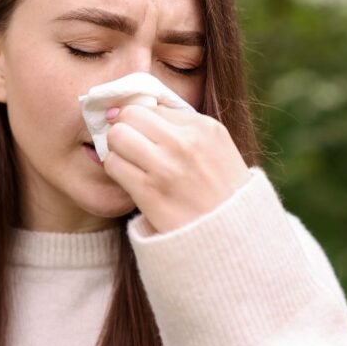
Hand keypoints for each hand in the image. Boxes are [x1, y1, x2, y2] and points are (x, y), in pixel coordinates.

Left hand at [102, 104, 250, 233]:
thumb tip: (136, 107)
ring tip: (131, 163)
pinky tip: (130, 179)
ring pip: (117, 136)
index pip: (153, 106)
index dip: (143, 121)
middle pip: (130, 114)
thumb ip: (182, 126)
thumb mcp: (216, 148)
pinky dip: (116, 169)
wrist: (233, 238)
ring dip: (117, 149)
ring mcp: (167, 167)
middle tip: (131, 146)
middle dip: (125, 128)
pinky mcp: (149, 192)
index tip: (145, 136)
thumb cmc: (220, 191)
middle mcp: (186, 143)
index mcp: (205, 128)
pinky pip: (113, 164)